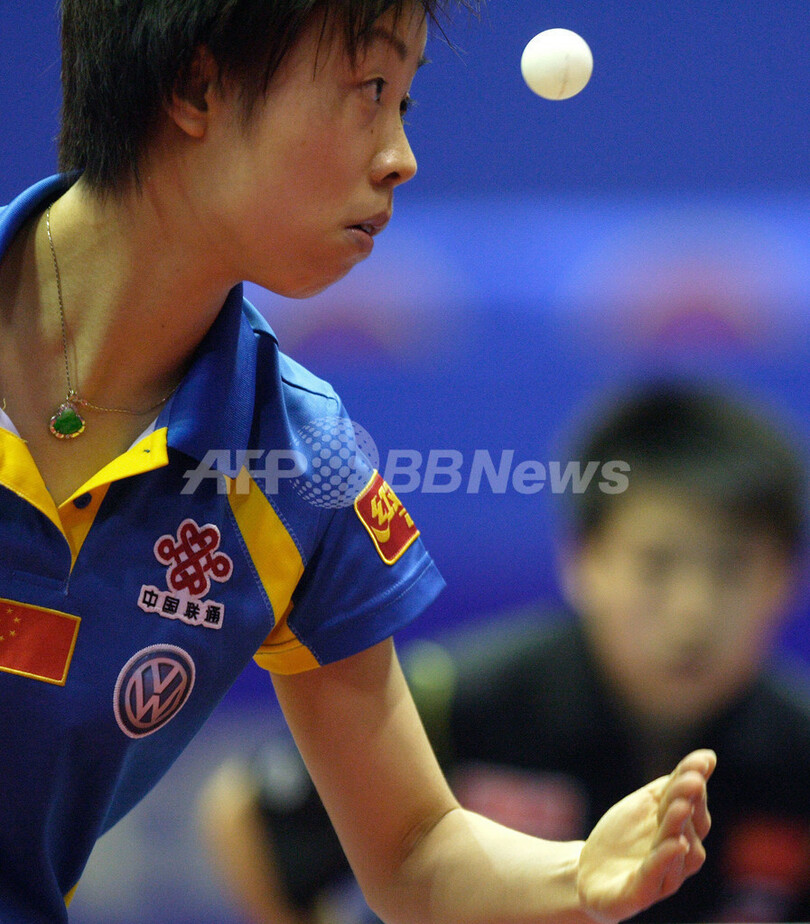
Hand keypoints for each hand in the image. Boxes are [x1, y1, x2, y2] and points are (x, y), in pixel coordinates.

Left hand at [576, 749, 715, 923]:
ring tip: (679, 805)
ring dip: (678, 828)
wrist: (589, 871)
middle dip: (690, 803)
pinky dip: (664, 861)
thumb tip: (708, 756)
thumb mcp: (646, 804)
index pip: (694, 805)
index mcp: (684, 832)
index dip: (696, 783)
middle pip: (689, 828)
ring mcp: (663, 877)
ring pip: (677, 854)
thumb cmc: (625, 836)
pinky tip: (673, 844)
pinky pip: (655, 878)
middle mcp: (680, 857)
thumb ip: (673, 784)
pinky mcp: (640, 894)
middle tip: (692, 780)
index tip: (703, 760)